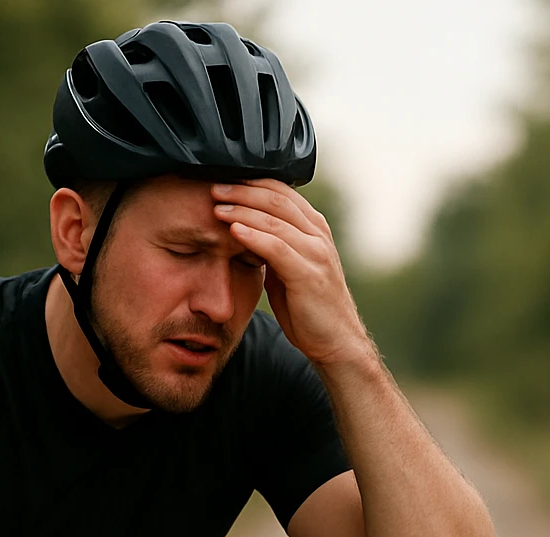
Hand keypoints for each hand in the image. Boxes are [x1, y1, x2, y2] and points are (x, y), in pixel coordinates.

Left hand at [211, 179, 371, 365]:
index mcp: (314, 229)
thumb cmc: (309, 308)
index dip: (251, 183)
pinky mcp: (308, 274)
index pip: (281, 193)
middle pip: (277, 199)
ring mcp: (316, 253)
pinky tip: (233, 230)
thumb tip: (243, 233)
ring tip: (216, 207)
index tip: (223, 182)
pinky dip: (253, 236)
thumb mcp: (288, 270)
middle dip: (242, 191)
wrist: (335, 341)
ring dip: (242, 210)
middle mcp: (318, 235)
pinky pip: (277, 247)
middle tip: (214, 188)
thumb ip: (272, 249)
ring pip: (275, 219)